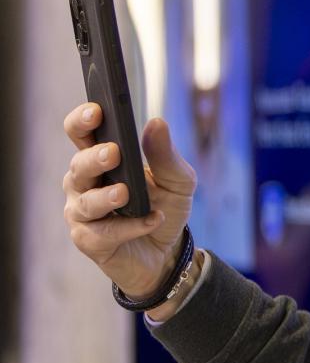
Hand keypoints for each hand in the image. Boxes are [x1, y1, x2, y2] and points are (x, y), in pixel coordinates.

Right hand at [62, 105, 196, 299]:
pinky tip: (153, 219)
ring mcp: (83, 213)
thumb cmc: (165, 206)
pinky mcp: (89, 241)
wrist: (167, 251)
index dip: (83, 120)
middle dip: (93, 158)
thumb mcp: (177, 179)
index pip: (82, 133)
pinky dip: (130, 227)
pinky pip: (104, 233)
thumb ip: (166, 155)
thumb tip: (157, 123)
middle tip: (113, 153)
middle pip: (78, 165)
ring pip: (85, 202)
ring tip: (125, 193)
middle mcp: (84, 183)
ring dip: (105, 197)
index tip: (97, 111)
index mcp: (100, 159)